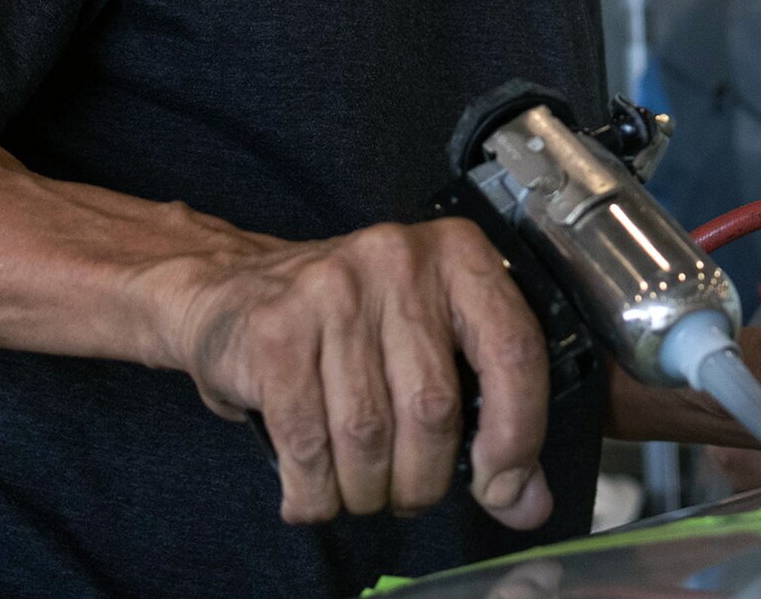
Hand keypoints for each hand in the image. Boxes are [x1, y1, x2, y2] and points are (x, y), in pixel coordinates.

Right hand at [168, 219, 550, 527]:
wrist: (232, 291)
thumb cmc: (348, 325)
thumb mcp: (429, 346)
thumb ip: (489, 419)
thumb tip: (527, 505)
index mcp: (457, 255)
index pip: (514, 349)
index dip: (517, 434)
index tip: (502, 486)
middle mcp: (398, 260)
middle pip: (434, 408)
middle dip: (423, 479)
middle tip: (408, 493)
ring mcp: (332, 291)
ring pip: (370, 435)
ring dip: (367, 491)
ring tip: (360, 489)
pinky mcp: (276, 332)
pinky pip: (309, 447)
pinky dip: (316, 494)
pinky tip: (314, 492)